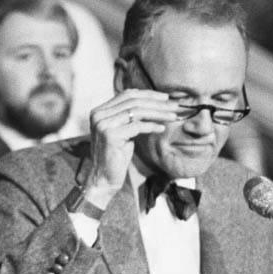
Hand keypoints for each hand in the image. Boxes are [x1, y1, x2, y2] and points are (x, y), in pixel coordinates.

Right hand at [83, 89, 179, 208]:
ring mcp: (103, 125)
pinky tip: (161, 128)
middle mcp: (98, 115)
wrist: (103, 179)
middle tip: (174, 106)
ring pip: (137, 112)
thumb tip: (154, 99)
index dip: (148, 94)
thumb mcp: (123, 130)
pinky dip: (152, 126)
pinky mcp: (110, 135)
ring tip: (172, 116)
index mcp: (99, 111)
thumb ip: (130, 115)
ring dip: (158, 113)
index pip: (127, 95)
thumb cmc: (116, 156)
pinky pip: (137, 126)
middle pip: (134, 101)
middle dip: (157, 103)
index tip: (165, 98)